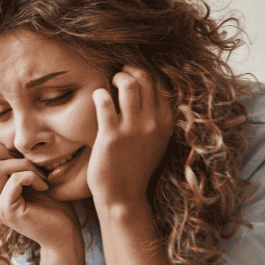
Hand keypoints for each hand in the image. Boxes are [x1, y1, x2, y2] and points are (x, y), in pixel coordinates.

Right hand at [0, 143, 79, 248]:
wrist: (61, 234)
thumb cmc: (48, 204)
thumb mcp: (24, 178)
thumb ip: (10, 164)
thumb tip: (2, 142)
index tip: (13, 155)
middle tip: (23, 161)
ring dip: (26, 164)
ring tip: (41, 176)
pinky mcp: (6, 211)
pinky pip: (15, 179)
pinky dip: (33, 176)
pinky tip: (44, 185)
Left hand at [87, 65, 173, 207]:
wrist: (124, 196)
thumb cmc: (136, 166)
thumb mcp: (156, 140)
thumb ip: (156, 116)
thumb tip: (148, 89)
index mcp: (166, 121)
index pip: (161, 82)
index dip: (146, 71)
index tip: (134, 73)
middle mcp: (153, 122)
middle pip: (145, 77)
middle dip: (130, 68)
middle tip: (119, 74)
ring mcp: (133, 129)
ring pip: (129, 83)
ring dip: (117, 77)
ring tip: (110, 83)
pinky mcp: (111, 136)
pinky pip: (104, 102)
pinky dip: (99, 94)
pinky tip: (97, 98)